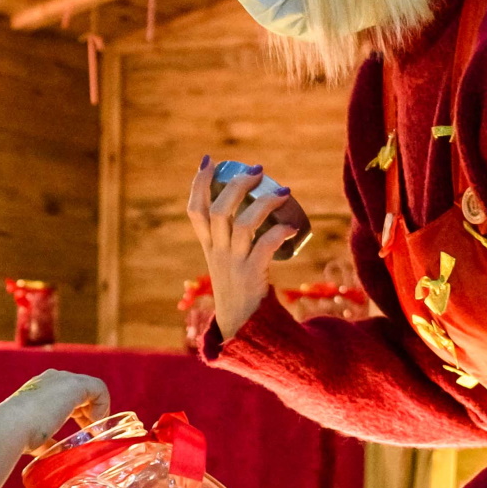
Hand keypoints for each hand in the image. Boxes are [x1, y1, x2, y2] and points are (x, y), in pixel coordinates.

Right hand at [7, 370, 110, 454]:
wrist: (12, 426)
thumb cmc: (19, 434)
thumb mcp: (35, 437)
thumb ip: (47, 441)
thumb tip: (57, 450)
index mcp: (39, 388)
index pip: (66, 394)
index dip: (79, 411)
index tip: (83, 430)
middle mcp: (51, 379)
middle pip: (80, 389)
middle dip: (89, 410)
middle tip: (92, 431)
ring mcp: (62, 380)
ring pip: (91, 388)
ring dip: (97, 408)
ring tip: (97, 429)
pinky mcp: (74, 385)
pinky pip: (98, 388)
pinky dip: (103, 405)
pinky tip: (96, 423)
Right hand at [188, 156, 297, 340]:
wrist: (242, 326)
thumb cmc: (239, 289)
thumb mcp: (226, 261)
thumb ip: (233, 239)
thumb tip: (253, 208)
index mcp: (208, 245)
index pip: (195, 210)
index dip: (199, 184)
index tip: (209, 161)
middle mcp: (217, 251)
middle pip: (219, 210)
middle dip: (237, 185)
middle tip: (258, 170)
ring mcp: (233, 263)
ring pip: (243, 225)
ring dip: (264, 204)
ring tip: (284, 193)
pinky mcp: (251, 274)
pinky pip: (264, 247)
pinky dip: (278, 233)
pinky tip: (290, 227)